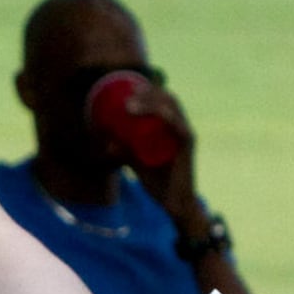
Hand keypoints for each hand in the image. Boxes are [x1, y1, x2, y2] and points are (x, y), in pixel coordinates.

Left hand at [102, 74, 199, 213]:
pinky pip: (177, 125)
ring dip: (151, 101)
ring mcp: (186, 135)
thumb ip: (125, 152)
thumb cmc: (158, 183)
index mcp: (173, 128)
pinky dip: (165, 115)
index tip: (129, 88)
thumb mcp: (137, 163)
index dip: (149, 90)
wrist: (175, 205)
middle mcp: (181, 128)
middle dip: (148, 92)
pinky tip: (153, 111)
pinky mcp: (187, 145)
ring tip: (130, 104)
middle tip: (127, 94)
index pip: (164, 101)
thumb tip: (106, 142)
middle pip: (167, 99)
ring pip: (171, 108)